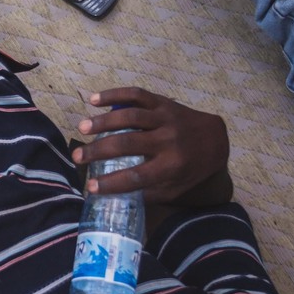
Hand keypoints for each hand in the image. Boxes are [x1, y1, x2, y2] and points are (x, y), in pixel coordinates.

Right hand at [74, 86, 229, 208]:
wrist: (216, 139)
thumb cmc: (192, 168)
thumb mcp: (176, 188)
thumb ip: (149, 193)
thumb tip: (115, 199)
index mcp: (172, 165)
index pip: (137, 176)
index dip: (112, 183)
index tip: (90, 187)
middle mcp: (169, 140)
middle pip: (127, 144)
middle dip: (98, 151)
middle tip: (77, 156)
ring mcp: (166, 118)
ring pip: (130, 117)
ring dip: (103, 122)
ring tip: (82, 128)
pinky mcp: (163, 102)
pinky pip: (137, 95)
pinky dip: (115, 94)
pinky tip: (94, 99)